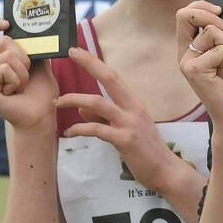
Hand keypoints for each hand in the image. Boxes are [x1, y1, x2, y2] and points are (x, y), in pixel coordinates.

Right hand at [0, 15, 57, 129]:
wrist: (41, 115)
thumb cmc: (41, 92)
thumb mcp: (39, 63)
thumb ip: (33, 47)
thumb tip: (37, 28)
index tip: (6, 23)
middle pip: (4, 42)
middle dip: (24, 57)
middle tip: (26, 76)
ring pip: (7, 56)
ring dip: (23, 71)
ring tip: (21, 86)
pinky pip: (4, 69)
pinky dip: (17, 80)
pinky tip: (14, 92)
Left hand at [54, 47, 186, 193]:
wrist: (165, 171)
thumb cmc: (146, 151)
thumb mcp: (127, 129)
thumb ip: (105, 118)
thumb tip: (82, 110)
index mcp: (134, 103)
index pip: (113, 77)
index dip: (95, 62)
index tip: (78, 51)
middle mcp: (133, 108)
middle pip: (109, 79)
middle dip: (89, 63)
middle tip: (70, 52)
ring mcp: (130, 123)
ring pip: (98, 103)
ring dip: (74, 100)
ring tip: (56, 102)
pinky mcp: (125, 140)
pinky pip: (96, 129)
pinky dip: (79, 129)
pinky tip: (68, 132)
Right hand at [176, 0, 222, 126]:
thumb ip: (222, 37)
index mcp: (190, 48)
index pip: (185, 14)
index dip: (201, 5)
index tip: (220, 10)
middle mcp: (184, 54)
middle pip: (186, 15)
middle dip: (213, 17)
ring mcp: (187, 62)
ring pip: (212, 32)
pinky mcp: (194, 70)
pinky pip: (218, 49)